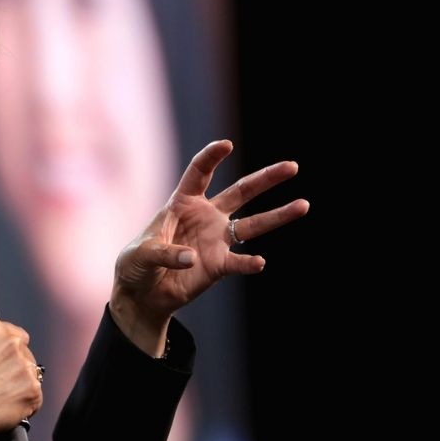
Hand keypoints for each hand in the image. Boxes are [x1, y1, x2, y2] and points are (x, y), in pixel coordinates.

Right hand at [0, 319, 41, 440]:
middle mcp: (13, 346)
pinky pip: (35, 398)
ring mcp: (26, 369)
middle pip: (25, 355)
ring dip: (20, 385)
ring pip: (31, 376)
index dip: (10, 350)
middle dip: (15, 368)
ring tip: (0, 398)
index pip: (17, 335)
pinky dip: (25, 404)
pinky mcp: (33, 392)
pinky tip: (6, 408)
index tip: (6, 360)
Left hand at [110, 140, 308, 354]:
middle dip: (266, 179)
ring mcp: (216, 240)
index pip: (199, 173)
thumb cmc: (136, 265)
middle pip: (241, 192)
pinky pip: (239, 261)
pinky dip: (248, 263)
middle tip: (292, 166)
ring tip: (303, 204)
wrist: (142, 295)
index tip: (226, 145)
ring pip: (253, 224)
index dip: (212, 158)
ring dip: (277, 216)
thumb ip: (163, 252)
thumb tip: (191, 257)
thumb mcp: (140, 254)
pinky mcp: (219, 265)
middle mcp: (206, 216)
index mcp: (183, 203)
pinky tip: (259, 262)